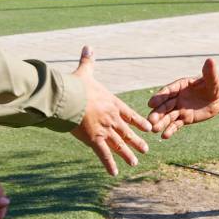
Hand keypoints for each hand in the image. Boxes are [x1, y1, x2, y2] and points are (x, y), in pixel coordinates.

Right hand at [70, 46, 150, 175]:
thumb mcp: (86, 72)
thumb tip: (88, 46)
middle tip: (146, 149)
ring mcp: (105, 130)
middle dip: (137, 141)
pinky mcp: (95, 140)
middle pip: (127, 132)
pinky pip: (104, 155)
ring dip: (127, 154)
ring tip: (135, 163)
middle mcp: (112, 118)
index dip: (139, 122)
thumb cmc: (77, 85)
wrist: (71, 99)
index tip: (148, 128)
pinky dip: (109, 164)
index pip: (130, 114)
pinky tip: (115, 173)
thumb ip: (88, 61)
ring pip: (120, 145)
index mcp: (112, 103)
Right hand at [147, 58, 218, 138]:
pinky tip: (164, 136)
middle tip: (150, 120)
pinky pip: (175, 125)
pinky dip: (170, 130)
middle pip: (164, 106)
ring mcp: (179, 109)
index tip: (151, 103)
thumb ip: (209, 72)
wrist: (217, 99)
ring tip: (154, 129)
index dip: (159, 97)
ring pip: (168, 116)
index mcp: (179, 86)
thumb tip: (210, 60)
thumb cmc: (213, 87)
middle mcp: (176, 98)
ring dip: (161, 123)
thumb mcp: (213, 81)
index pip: (167, 91)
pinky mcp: (183, 119)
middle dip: (157, 113)